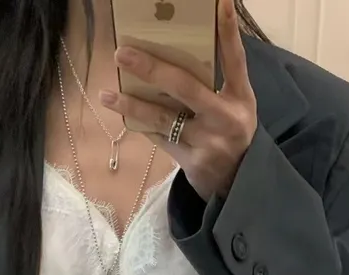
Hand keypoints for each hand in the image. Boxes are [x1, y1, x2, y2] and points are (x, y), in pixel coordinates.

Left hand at [100, 0, 257, 201]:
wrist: (235, 182)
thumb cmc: (231, 132)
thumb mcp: (235, 105)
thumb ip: (216, 82)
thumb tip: (176, 50)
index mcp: (240, 98)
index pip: (234, 59)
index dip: (227, 31)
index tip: (220, 3)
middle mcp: (225, 118)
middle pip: (185, 87)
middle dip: (151, 69)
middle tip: (123, 53)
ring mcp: (207, 142)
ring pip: (162, 117)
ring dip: (131, 104)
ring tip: (108, 94)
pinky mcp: (191, 161)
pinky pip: (159, 137)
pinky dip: (140, 124)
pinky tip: (122, 112)